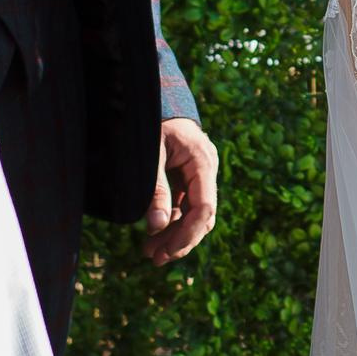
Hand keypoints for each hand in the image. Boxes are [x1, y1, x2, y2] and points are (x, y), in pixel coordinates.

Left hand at [142, 117, 219, 265]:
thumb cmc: (151, 120)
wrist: (156, 96)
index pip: (204, 208)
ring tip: (149, 253)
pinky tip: (154, 236)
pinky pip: (185, 206)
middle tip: (154, 259)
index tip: (165, 251)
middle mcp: (207, 169)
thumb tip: (156, 226)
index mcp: (202, 161)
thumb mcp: (150, 153)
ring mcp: (199, 174)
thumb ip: (155, 188)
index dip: (187, 234)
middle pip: (202, 216)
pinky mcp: (188, 177)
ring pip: (193, 214)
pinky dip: (171, 222)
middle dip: (180, 240)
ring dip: (174, 235)